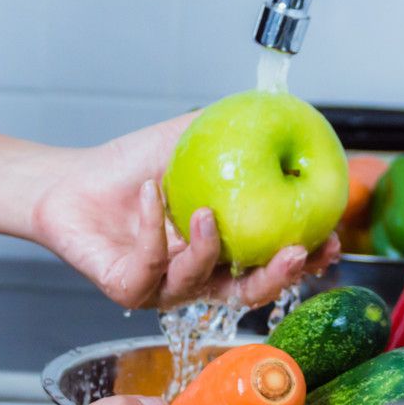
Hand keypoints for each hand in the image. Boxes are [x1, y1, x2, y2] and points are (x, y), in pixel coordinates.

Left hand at [33, 114, 340, 309]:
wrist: (71, 180)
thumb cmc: (132, 166)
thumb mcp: (191, 139)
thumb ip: (236, 130)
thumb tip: (288, 110)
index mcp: (222, 250)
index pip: (271, 265)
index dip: (305, 261)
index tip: (331, 240)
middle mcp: (197, 276)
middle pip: (247, 294)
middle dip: (276, 279)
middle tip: (295, 253)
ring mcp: (162, 288)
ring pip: (199, 287)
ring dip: (208, 251)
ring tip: (206, 213)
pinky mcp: (126, 289)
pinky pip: (148, 267)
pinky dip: (152, 228)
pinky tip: (152, 193)